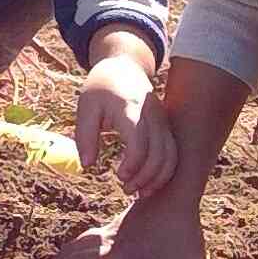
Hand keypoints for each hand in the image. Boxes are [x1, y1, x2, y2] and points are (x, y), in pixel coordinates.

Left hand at [71, 52, 174, 191]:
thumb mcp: (86, 108)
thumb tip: (87, 165)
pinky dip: (164, 171)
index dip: (133, 164)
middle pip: (160, 152)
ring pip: (171, 155)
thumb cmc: (101, 88)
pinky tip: (148, 183)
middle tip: (126, 188)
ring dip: (158, 177)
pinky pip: (172, 152)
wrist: (124, 66)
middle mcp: (152, 115)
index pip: (140, 142)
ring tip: (138, 191)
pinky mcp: (166, 127)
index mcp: (130, 108)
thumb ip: (85, 136)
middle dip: (145, 176)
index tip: (119, 176)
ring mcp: (162, 120)